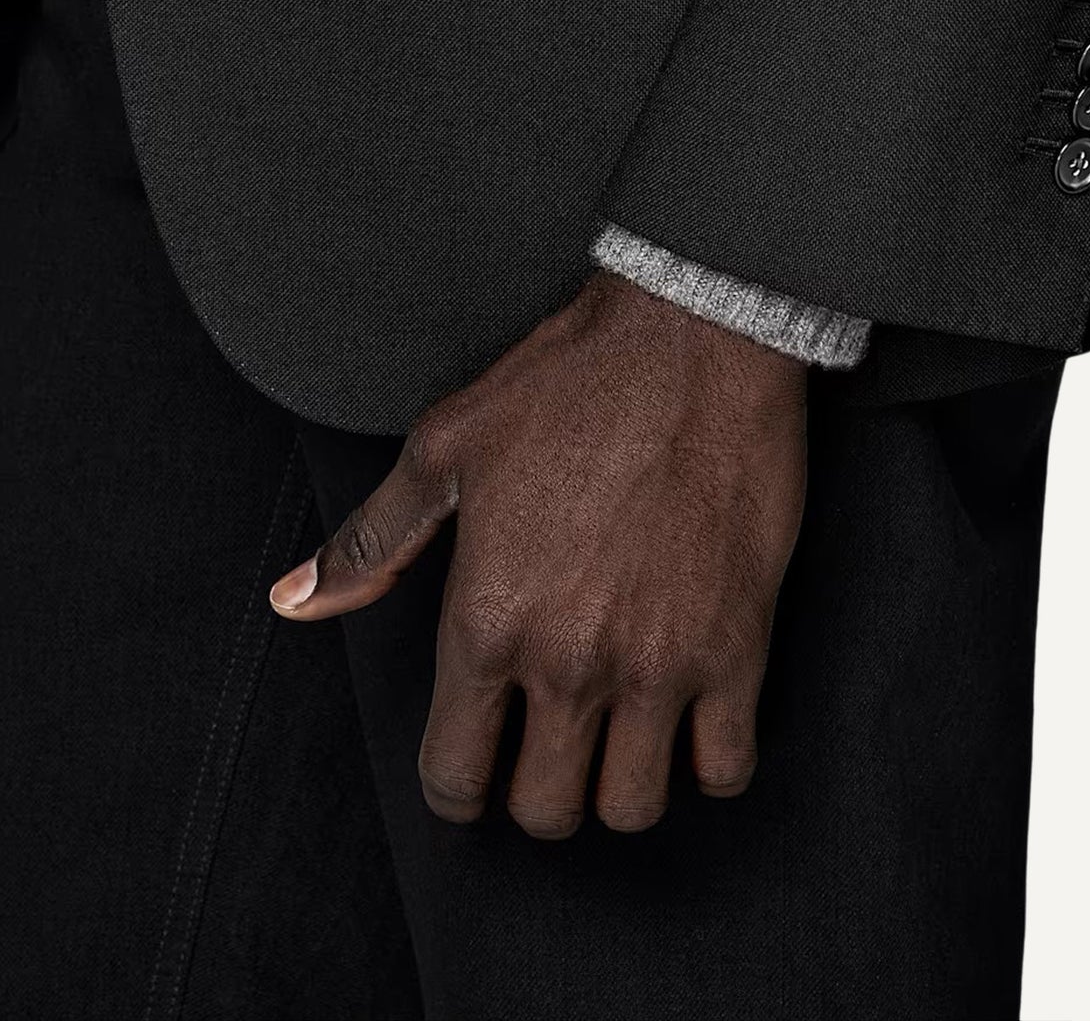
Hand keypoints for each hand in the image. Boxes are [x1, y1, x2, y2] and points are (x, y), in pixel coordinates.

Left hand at [268, 270, 807, 834]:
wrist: (695, 333)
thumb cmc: (571, 379)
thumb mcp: (447, 447)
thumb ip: (374, 539)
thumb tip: (297, 600)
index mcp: (486, 620)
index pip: (453, 776)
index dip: (458, 787)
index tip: (478, 766)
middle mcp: (567, 660)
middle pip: (543, 811)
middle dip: (537, 790)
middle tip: (551, 747)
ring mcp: (658, 661)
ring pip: (631, 809)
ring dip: (619, 787)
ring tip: (622, 739)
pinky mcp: (737, 646)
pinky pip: (727, 768)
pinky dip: (710, 763)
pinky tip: (694, 720)